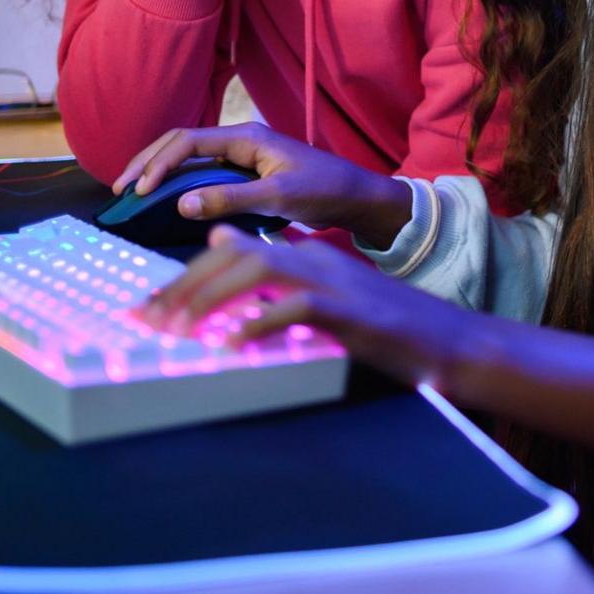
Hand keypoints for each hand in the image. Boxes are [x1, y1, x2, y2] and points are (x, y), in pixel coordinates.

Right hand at [112, 122, 412, 244]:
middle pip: (182, 143)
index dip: (158, 164)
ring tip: (132, 192)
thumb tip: (181, 204)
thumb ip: (230, 199)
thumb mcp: (278, 197)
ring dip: (160, 172)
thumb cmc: (326, 192)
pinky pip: (204, 173)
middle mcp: (241, 141)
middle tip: (119, 187)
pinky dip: (180, 183)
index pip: (188, 141)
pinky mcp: (247, 173)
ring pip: (190, 158)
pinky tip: (166, 200)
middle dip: (148, 162)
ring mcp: (243, 157)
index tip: (137, 190)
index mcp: (247, 137)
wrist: (358, 198)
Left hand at [144, 226, 489, 388]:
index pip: (233, 252)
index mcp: (305, 253)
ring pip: (257, 272)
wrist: (446, 340)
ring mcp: (332, 281)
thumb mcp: (323, 294)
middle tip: (148, 319)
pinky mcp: (348, 310)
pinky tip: (231, 348)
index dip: (186, 276)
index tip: (150, 306)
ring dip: (210, 301)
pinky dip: (258, 326)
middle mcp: (313, 257)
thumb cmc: (382, 325)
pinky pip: (293, 309)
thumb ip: (276, 272)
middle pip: (236, 257)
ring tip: (176, 330)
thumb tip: (222, 244)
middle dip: (185, 286)